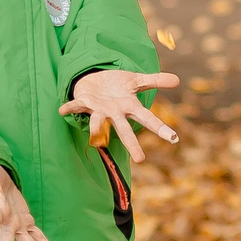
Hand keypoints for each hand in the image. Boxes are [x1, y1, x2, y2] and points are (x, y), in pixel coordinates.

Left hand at [59, 69, 180, 161]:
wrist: (94, 81)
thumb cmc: (117, 85)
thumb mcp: (136, 80)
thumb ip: (155, 81)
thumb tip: (178, 80)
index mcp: (129, 107)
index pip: (148, 119)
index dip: (160, 128)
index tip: (174, 139)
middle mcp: (115, 113)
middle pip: (125, 130)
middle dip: (131, 143)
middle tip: (140, 159)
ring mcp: (99, 110)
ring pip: (99, 122)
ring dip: (96, 129)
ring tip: (97, 141)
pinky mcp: (85, 102)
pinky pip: (77, 106)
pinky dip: (70, 107)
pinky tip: (62, 110)